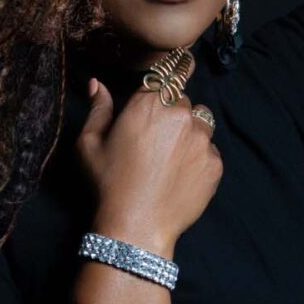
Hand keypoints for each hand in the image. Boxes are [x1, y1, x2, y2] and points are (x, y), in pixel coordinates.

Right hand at [76, 76, 222, 258]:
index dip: (160, 89)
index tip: (158, 100)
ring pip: (202, 122)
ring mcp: (201, 139)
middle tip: (156, 140)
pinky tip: (181, 176)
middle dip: (172, 113)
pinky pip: (211, 150)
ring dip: (190, 132)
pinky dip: (200, 158)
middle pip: (182, 100)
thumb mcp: (89, 143)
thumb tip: (97, 84)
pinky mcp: (215, 163)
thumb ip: (97, 108)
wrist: (136, 225)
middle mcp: (180, 115)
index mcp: (148, 103)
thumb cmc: (107, 183)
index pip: (164, 78)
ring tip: (172, 157)